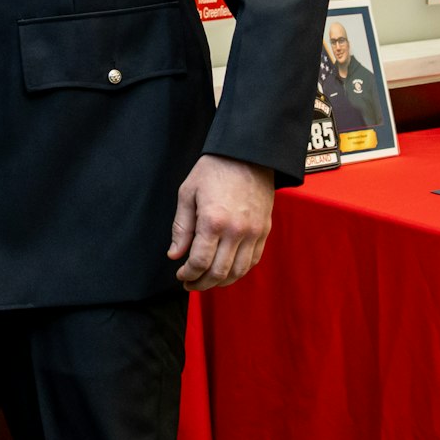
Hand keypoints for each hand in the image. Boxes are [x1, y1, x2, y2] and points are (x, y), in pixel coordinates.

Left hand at [167, 154, 274, 290]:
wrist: (247, 155)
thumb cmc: (213, 170)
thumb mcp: (187, 193)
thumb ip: (181, 227)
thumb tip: (175, 254)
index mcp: (213, 221)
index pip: (199, 261)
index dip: (188, 274)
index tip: (180, 275)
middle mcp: (236, 231)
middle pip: (219, 272)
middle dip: (201, 283)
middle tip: (190, 284)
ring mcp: (253, 233)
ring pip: (238, 271)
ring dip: (221, 282)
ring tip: (206, 281)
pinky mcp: (264, 231)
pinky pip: (253, 261)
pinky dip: (239, 272)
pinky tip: (226, 271)